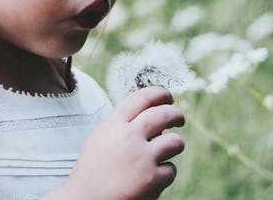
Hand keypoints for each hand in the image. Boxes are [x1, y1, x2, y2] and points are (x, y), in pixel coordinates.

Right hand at [63, 86, 185, 199]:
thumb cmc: (93, 169)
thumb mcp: (101, 138)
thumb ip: (122, 124)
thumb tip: (151, 115)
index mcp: (114, 124)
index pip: (142, 98)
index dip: (159, 93)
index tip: (167, 96)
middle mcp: (129, 137)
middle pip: (163, 115)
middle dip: (176, 114)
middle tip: (179, 118)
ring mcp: (142, 158)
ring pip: (175, 142)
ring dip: (176, 144)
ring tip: (172, 148)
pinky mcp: (152, 179)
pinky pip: (171, 170)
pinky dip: (165, 173)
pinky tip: (155, 176)